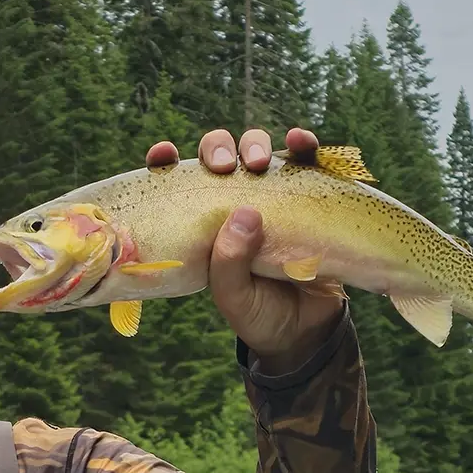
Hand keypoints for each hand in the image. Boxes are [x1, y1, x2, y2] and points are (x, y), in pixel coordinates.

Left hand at [145, 128, 343, 370]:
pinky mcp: (308, 196)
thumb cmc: (260, 313)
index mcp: (202, 222)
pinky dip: (305, 145)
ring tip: (260, 163)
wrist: (309, 332)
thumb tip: (245, 214)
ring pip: (259, 150)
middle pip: (220, 154)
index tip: (164, 154)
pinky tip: (303, 141)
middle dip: (218, 149)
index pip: (176, 181)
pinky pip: (307, 162)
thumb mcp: (234, 298)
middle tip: (224, 167)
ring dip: (256, 144)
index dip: (166, 160)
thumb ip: (229, 262)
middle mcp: (235, 201)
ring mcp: (273, 197)